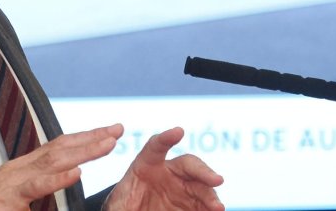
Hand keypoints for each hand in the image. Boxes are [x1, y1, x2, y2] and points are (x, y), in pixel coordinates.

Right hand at [0, 124, 122, 210]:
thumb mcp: (15, 199)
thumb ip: (39, 192)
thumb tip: (67, 188)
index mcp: (25, 169)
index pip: (59, 147)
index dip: (85, 138)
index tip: (109, 132)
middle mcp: (21, 169)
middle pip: (61, 147)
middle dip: (91, 138)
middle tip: (117, 129)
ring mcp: (14, 181)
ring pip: (52, 161)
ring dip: (83, 151)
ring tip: (107, 144)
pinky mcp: (7, 198)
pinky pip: (35, 187)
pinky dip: (56, 179)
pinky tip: (76, 173)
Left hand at [105, 127, 224, 210]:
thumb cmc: (123, 207)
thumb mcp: (117, 206)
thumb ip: (120, 204)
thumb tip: (117, 208)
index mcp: (145, 166)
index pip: (155, 147)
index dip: (166, 138)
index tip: (179, 131)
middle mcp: (167, 173)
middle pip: (188, 165)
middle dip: (204, 171)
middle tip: (217, 180)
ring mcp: (181, 188)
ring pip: (201, 185)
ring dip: (211, 194)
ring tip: (218, 207)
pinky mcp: (190, 202)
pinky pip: (204, 202)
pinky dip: (211, 205)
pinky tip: (216, 210)